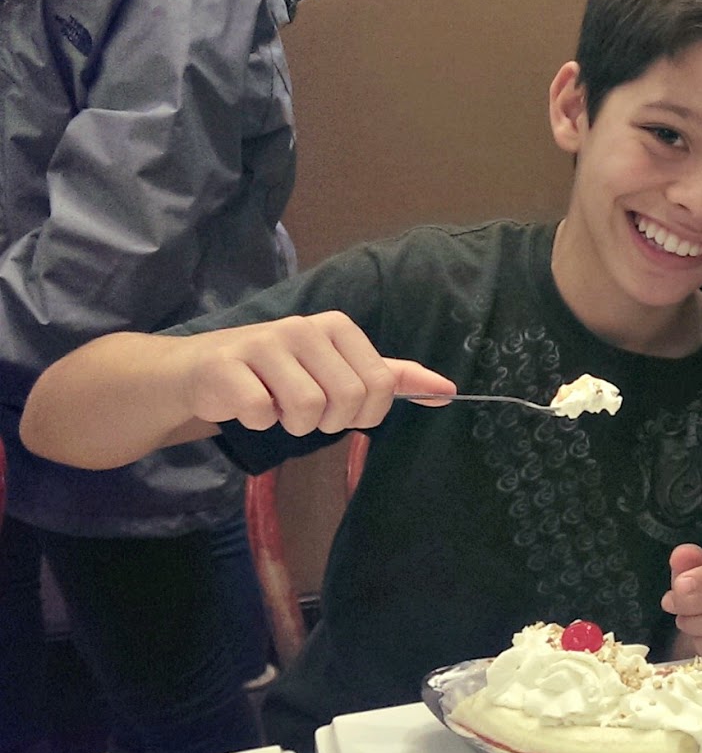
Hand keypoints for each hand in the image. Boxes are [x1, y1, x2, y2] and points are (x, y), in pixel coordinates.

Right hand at [181, 311, 454, 435]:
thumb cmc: (279, 373)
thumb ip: (394, 378)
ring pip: (307, 409)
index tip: (339, 407)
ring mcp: (264, 343)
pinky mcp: (227, 365)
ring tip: (275, 405)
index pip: (380, 387)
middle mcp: (304, 328)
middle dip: (328, 421)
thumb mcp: (341, 369)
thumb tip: (449, 391)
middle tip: (303, 409)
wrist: (201, 371)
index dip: (363, 413)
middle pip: (347, 400)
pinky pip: (261, 413)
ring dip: (291, 424)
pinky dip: (257, 421)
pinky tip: (246, 403)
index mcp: (339, 327)